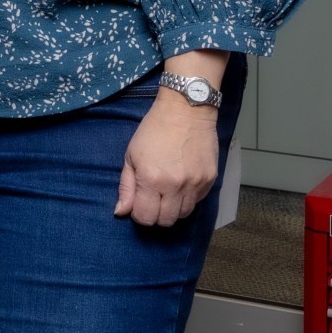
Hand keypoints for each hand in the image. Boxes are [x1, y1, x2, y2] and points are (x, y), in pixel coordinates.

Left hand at [115, 94, 221, 226]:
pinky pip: (197, 202)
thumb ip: (126, 187)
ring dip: (172, 208)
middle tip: (152, 199)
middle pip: (166, 221)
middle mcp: (175, 186)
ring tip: (166, 192)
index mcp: (151, 179)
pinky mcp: (210, 181)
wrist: (185, 111)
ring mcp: (195, 184)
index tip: (139, 204)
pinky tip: (181, 184)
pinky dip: (187, 199)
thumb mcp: (131, 156)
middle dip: (156, 215)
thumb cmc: (153, 131)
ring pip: (183, 215)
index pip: (145, 217)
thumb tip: (121, 212)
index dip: (139, 214)